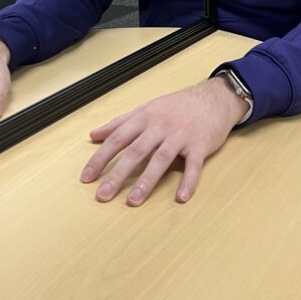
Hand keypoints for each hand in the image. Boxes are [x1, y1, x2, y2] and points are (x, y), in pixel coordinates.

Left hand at [80, 77, 248, 205]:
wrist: (214, 98)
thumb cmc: (177, 106)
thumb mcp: (146, 109)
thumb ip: (119, 123)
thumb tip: (94, 134)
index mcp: (145, 117)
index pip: (118, 138)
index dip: (100, 158)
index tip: (87, 177)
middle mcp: (161, 125)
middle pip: (136, 151)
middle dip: (118, 174)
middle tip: (103, 195)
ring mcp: (181, 135)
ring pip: (161, 159)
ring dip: (147, 181)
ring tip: (133, 201)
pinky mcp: (200, 145)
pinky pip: (194, 165)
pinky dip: (188, 181)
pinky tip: (181, 197)